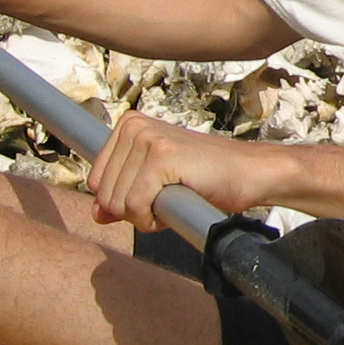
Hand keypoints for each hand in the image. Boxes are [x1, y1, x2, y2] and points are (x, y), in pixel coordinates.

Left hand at [86, 110, 291, 232]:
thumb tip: (97, 213)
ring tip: (174, 199)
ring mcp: (147, 139)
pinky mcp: (161, 156)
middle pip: (102, 192)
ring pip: (117, 202)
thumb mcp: (155, 184)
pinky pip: (136, 205)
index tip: (151, 195)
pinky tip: (176, 204)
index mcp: (129, 126)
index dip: (120, 200)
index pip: (95, 179)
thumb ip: (122, 195)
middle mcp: (134, 126)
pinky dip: (153, 219)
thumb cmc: (207, 177)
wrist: (248, 174)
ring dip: (144, 215)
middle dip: (132, 210)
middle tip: (165, 200)